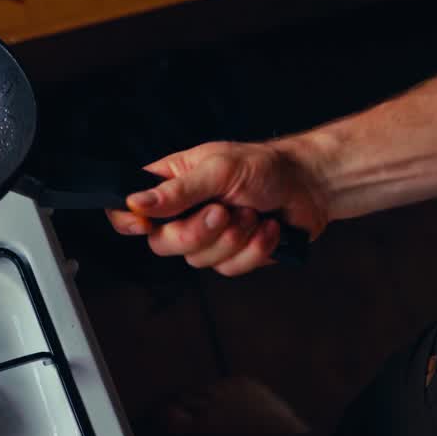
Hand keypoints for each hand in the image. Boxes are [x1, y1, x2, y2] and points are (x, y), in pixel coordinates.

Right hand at [106, 141, 328, 275]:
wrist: (310, 186)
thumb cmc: (263, 166)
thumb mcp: (217, 169)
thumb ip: (177, 190)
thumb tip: (136, 202)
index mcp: (168, 186)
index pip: (126, 210)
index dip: (128, 222)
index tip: (146, 224)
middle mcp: (181, 214)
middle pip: (161, 243)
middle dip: (198, 231)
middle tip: (224, 210)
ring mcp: (205, 238)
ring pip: (197, 260)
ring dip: (234, 237)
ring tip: (253, 213)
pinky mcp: (231, 256)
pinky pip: (229, 269)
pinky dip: (254, 249)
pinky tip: (267, 228)